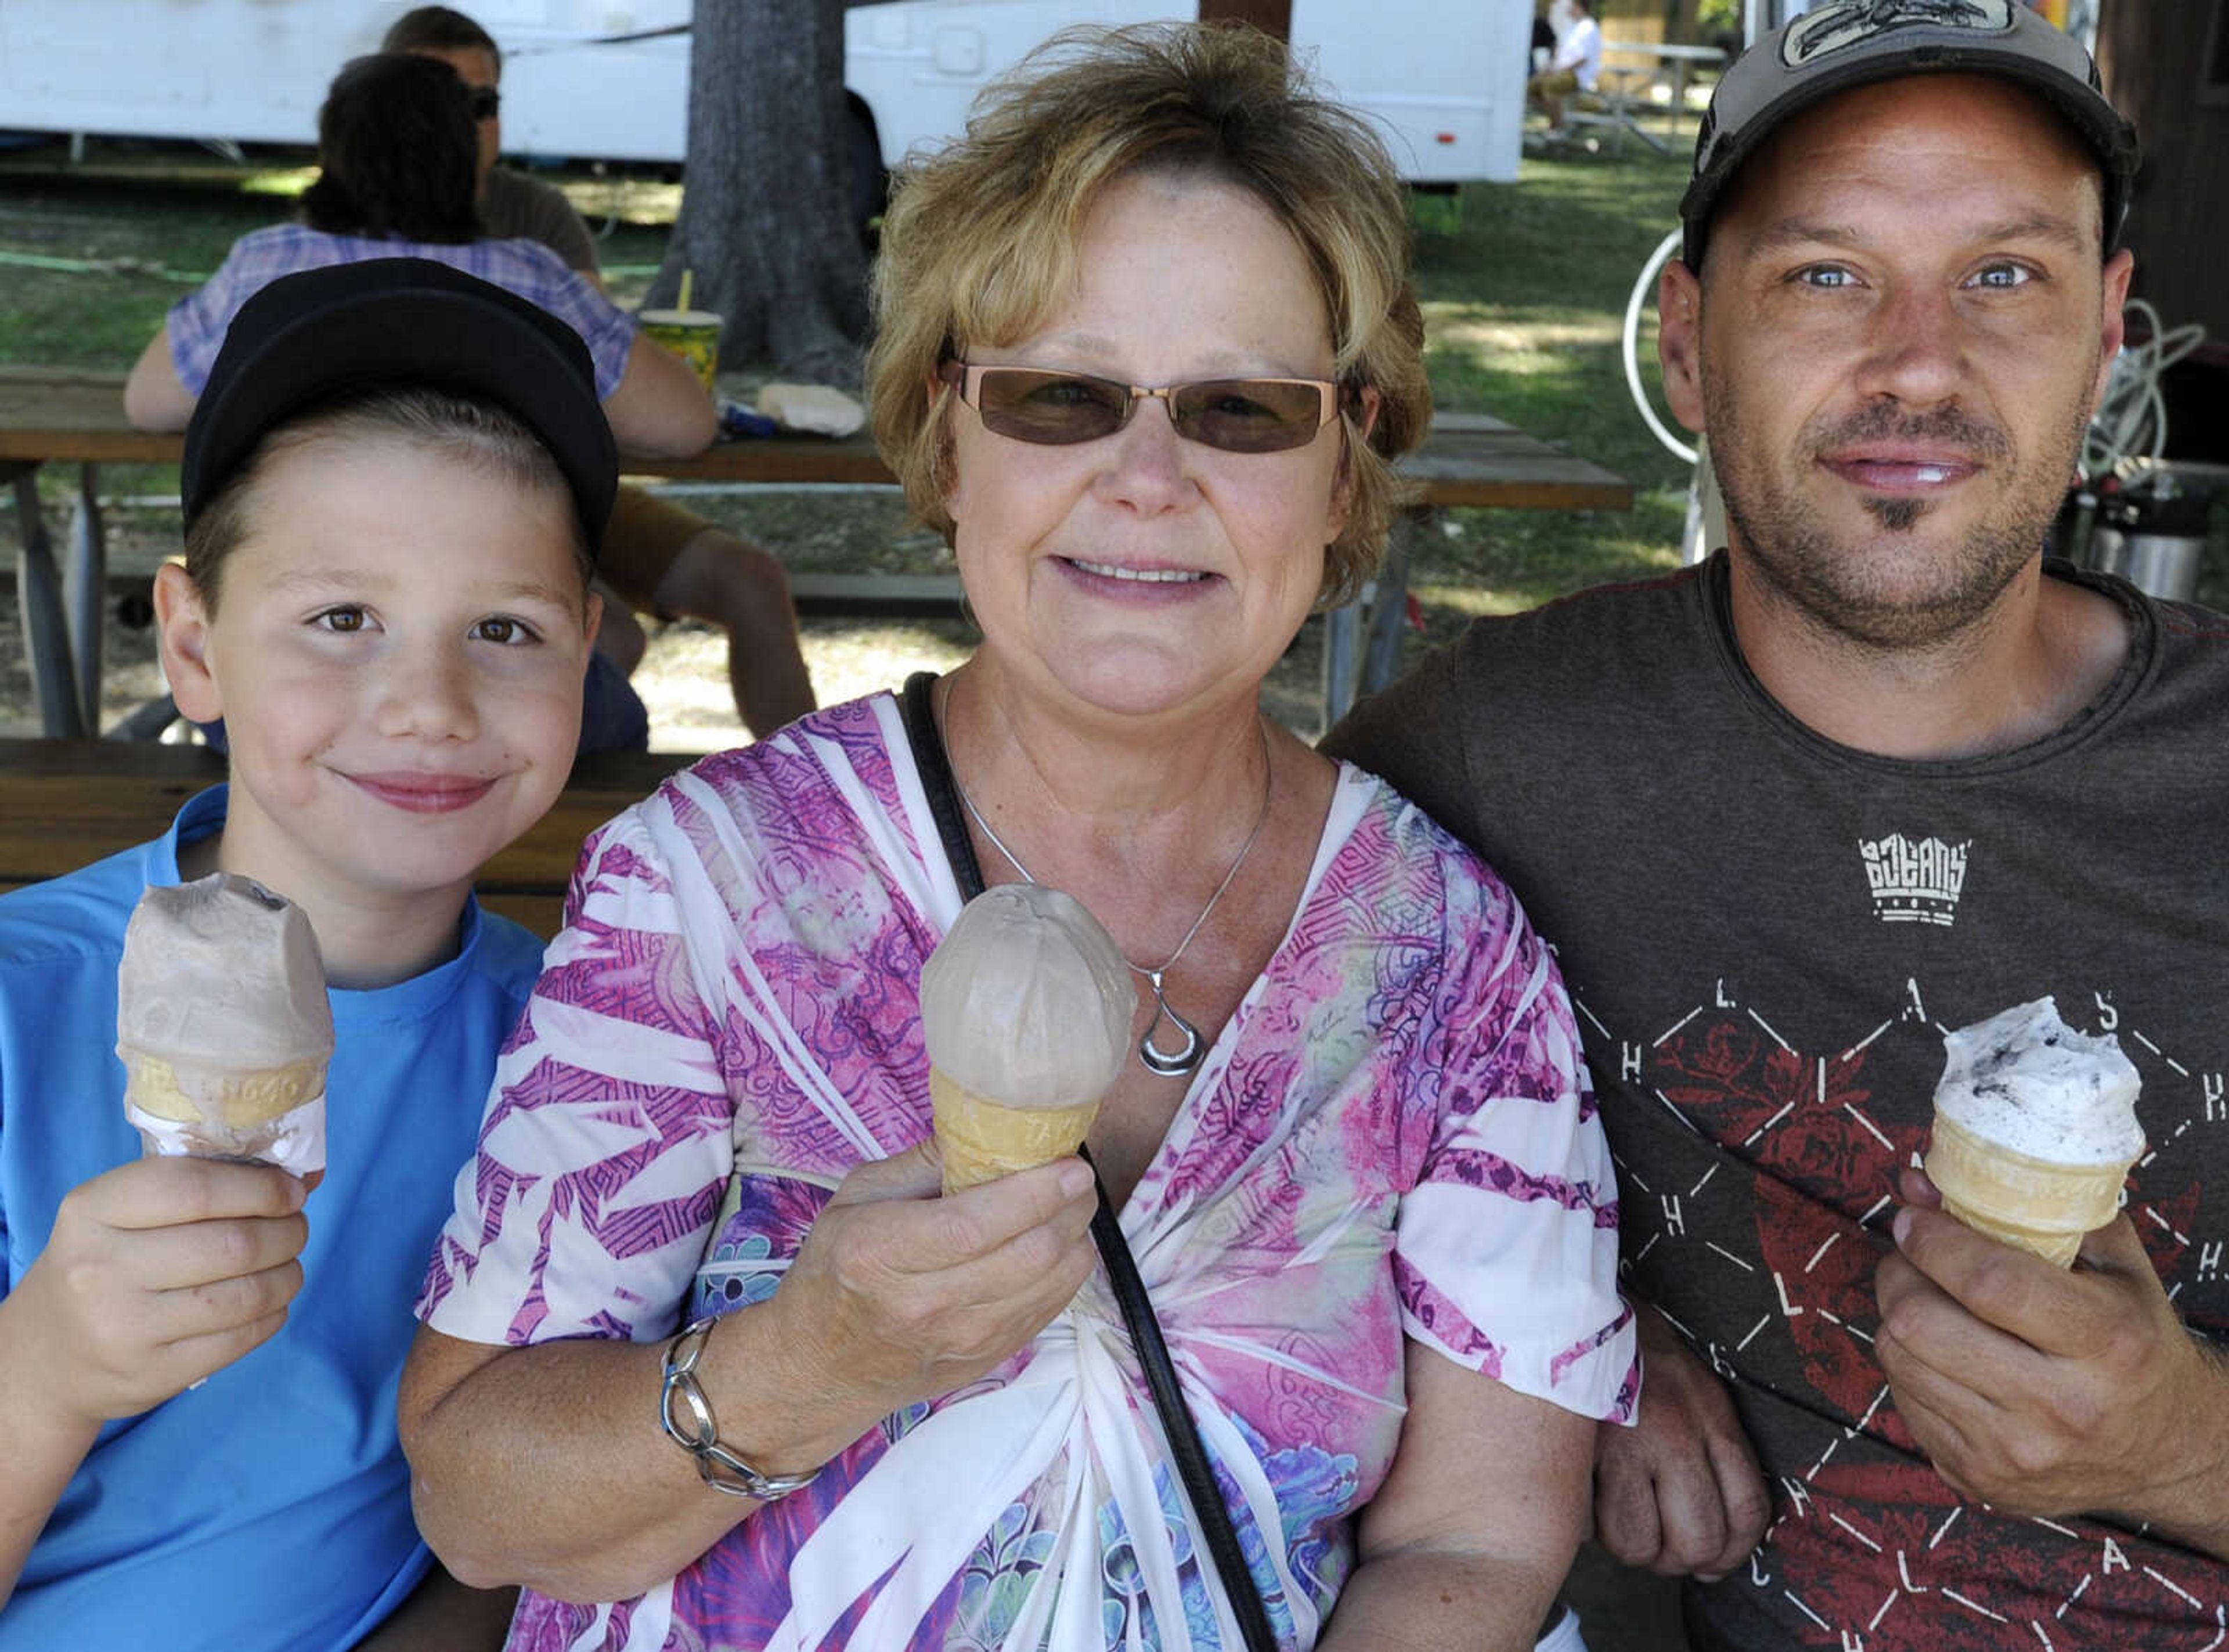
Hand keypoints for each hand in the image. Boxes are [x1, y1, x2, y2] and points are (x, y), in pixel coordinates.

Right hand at [12, 1156, 311, 1424]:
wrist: (46, 1355)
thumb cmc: (103, 1262)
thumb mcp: (121, 1212)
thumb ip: (202, 1184)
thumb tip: (308, 1174)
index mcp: (91, 1211)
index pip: (195, 1188)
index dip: (261, 1187)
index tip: (293, 1190)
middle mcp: (100, 1270)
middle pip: (232, 1244)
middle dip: (286, 1231)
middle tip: (296, 1228)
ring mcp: (124, 1329)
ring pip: (245, 1294)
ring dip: (288, 1274)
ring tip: (290, 1264)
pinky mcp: (152, 1375)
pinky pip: (240, 1339)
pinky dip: (273, 1313)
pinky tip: (272, 1301)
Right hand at [768, 1142, 1100, 1418]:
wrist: (822, 1367)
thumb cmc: (836, 1270)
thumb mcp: (856, 1199)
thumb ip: (920, 1162)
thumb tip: (985, 1130)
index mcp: (882, 1253)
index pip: (976, 1225)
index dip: (1035, 1193)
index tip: (1069, 1165)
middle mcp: (926, 1303)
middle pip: (1027, 1254)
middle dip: (1070, 1208)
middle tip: (1078, 1177)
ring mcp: (961, 1339)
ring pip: (1050, 1283)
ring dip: (1076, 1238)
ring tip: (1072, 1207)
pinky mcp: (987, 1359)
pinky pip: (1050, 1309)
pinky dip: (1066, 1272)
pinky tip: (1059, 1245)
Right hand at [1593, 1304, 1768, 1579]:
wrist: (1581, 1307)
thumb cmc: (1643, 1359)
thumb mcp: (1699, 1394)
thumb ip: (1714, 1455)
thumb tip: (1712, 1552)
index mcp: (1714, 1418)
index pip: (1746, 1512)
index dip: (1733, 1554)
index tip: (1714, 1564)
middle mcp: (1678, 1432)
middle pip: (1698, 1538)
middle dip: (1680, 1560)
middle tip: (1661, 1549)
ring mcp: (1627, 1441)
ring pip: (1641, 1542)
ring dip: (1633, 1551)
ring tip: (1622, 1530)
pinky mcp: (1580, 1446)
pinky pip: (1591, 1523)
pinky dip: (1589, 1531)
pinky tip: (1588, 1509)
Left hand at [1875, 1167, 2228, 1531]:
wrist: (2167, 1450)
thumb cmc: (2135, 1340)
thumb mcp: (2115, 1265)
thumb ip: (2030, 1210)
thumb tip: (1917, 1180)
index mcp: (2108, 1344)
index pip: (1989, 1282)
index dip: (1934, 1239)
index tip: (1913, 1215)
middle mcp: (2063, 1408)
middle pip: (1921, 1323)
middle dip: (1899, 1274)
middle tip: (1910, 1255)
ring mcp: (2016, 1454)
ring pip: (1899, 1360)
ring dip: (1896, 1317)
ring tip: (1926, 1300)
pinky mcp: (1980, 1482)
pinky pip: (1903, 1402)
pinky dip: (1908, 1366)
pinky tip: (1943, 1353)